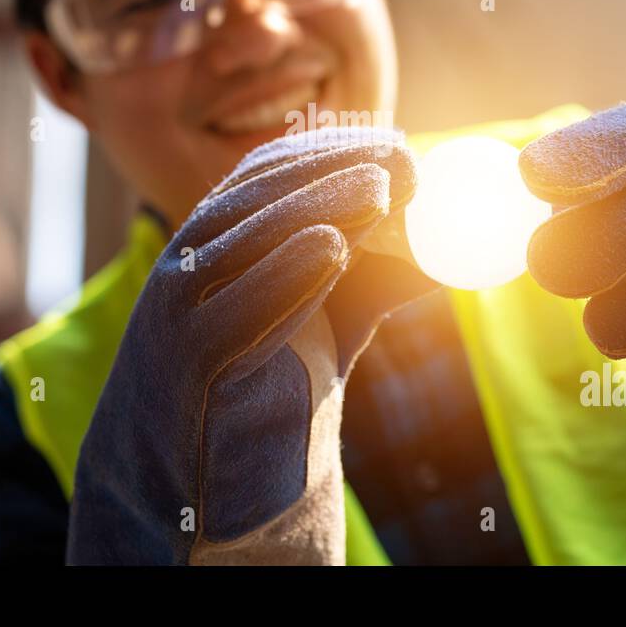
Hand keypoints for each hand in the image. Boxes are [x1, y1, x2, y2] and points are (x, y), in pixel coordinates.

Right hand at [67, 128, 417, 563]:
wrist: (187, 485)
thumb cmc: (256, 386)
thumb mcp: (321, 326)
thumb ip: (370, 286)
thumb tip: (449, 257)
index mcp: (212, 243)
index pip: (264, 174)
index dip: (328, 149)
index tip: (393, 142)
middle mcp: (186, 264)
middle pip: (255, 196)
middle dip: (330, 169)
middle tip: (401, 158)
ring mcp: (176, 312)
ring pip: (242, 242)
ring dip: (313, 206)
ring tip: (379, 188)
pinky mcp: (184, 366)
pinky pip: (232, 314)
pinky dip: (282, 275)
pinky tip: (332, 248)